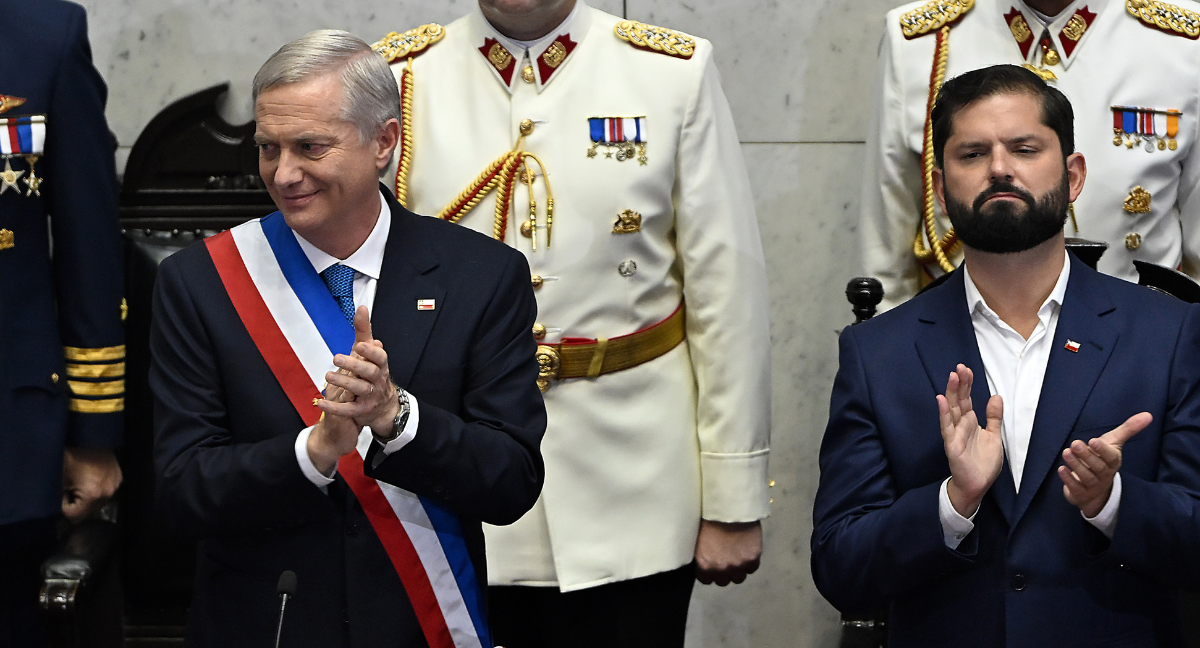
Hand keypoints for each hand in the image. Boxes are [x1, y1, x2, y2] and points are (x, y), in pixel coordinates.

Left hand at [62, 447, 121, 522]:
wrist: (90, 435)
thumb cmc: (71, 455)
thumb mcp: (58, 478)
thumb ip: (57, 500)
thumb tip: (57, 511)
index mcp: (94, 494)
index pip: (74, 517)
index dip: (63, 507)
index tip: (61, 493)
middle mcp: (109, 493)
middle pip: (87, 513)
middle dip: (76, 504)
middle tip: (69, 487)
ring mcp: (116, 486)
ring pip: (96, 504)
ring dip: (86, 498)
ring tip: (79, 482)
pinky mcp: (119, 479)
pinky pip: (104, 493)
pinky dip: (95, 490)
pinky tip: (90, 478)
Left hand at [319, 306, 398, 435]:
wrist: (382, 406)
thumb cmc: (373, 373)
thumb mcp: (369, 352)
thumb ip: (364, 331)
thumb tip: (362, 307)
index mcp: (380, 365)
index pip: (380, 358)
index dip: (371, 353)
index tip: (360, 345)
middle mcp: (377, 380)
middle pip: (369, 373)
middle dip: (355, 365)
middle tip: (337, 358)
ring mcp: (370, 396)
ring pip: (359, 389)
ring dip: (344, 382)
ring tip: (328, 376)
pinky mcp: (361, 411)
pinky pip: (349, 410)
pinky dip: (336, 407)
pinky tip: (322, 402)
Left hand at [694, 520, 761, 585]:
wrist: (729, 507)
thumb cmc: (710, 517)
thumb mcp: (699, 538)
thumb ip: (703, 554)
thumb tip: (705, 559)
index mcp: (704, 564)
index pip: (706, 580)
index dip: (709, 572)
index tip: (711, 566)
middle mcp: (721, 569)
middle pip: (723, 581)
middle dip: (723, 572)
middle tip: (725, 560)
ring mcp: (738, 565)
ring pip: (739, 578)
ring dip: (737, 570)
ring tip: (737, 557)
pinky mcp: (752, 558)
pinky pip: (752, 568)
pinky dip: (750, 563)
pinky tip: (747, 552)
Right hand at [937, 364, 1004, 517]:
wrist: (978, 485)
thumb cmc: (984, 463)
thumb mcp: (995, 436)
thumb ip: (994, 417)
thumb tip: (997, 396)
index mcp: (970, 422)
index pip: (967, 398)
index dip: (967, 384)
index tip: (967, 369)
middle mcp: (960, 425)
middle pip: (958, 400)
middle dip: (959, 384)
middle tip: (960, 367)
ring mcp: (954, 433)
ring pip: (951, 410)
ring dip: (951, 393)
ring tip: (952, 377)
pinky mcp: (952, 445)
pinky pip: (947, 427)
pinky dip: (944, 413)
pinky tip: (941, 400)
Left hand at [1058, 412, 1150, 517]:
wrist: (1097, 489)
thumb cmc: (1103, 459)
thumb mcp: (1114, 443)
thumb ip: (1128, 429)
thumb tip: (1148, 415)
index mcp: (1113, 462)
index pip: (1111, 457)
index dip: (1103, 450)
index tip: (1093, 441)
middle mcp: (1105, 475)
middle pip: (1098, 467)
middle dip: (1086, 456)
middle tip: (1075, 444)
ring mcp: (1093, 486)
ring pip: (1086, 477)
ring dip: (1076, 465)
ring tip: (1066, 452)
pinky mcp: (1081, 494)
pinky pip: (1076, 488)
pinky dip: (1068, 479)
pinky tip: (1061, 469)